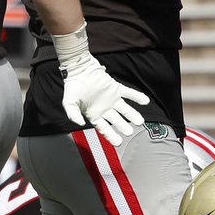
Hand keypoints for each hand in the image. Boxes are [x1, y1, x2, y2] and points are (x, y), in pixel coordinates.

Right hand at [55, 24, 148, 146]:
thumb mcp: (69, 104)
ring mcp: (112, 99)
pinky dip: (137, 97)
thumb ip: (73, 115)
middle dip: (124, 127)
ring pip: (125, 109)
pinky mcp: (116, 88)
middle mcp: (105, 108)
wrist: (79, 71)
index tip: (118, 142)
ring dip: (133, 115)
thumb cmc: (73, 87)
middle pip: (117, 120)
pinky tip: (146, 101)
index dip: (111, 136)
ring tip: (140, 122)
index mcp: (94, 114)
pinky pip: (129, 93)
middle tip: (130, 132)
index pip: (104, 128)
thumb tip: (80, 124)